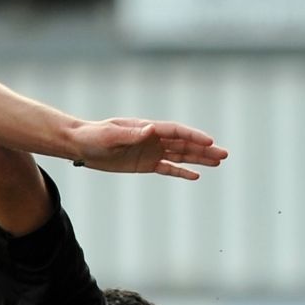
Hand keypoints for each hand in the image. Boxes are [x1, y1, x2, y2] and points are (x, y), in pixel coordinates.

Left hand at [70, 118, 228, 180]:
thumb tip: (150, 129)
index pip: (176, 131)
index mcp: (147, 128)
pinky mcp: (145, 164)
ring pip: (180, 155)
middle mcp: (152, 138)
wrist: (80, 145)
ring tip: (219, 162)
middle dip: (204, 149)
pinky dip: (181, 172)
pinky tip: (196, 175)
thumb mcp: (110, 135)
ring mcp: (150, 151)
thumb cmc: (93, 136)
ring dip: (199, 159)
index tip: (210, 142)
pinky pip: (167, 168)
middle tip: (224, 154)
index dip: (193, 136)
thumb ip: (130, 133)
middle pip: (184, 144)